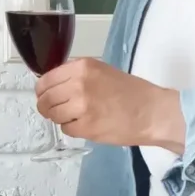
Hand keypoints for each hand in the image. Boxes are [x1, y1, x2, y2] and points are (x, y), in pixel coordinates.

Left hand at [35, 58, 183, 152]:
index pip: (46, 79)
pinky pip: (66, 129)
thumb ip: (78, 75)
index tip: (45, 95)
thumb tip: (55, 85)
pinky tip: (86, 125)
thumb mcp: (103, 71)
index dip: (42, 90)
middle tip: (55, 111)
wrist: (152, 112)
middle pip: (46, 98)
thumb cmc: (132, 92)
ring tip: (74, 118)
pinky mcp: (86, 127)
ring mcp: (81, 106)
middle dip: (46, 106)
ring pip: (53, 115)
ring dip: (58, 118)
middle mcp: (79, 84)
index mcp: (83, 67)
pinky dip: (72, 129)